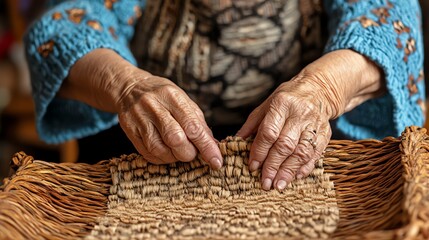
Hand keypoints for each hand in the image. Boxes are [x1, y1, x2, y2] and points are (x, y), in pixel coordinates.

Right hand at [117, 73, 221, 167]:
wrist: (130, 89)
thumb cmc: (164, 97)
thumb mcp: (183, 101)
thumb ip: (198, 123)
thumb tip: (213, 146)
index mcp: (173, 96)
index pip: (193, 126)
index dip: (206, 146)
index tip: (216, 162)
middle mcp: (154, 106)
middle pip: (175, 139)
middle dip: (188, 153)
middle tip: (192, 153)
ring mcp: (139, 118)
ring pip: (159, 149)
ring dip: (174, 157)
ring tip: (178, 152)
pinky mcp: (129, 130)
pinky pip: (147, 153)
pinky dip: (161, 159)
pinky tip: (166, 153)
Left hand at [237, 50, 383, 190]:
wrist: (318, 90)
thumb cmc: (286, 99)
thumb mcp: (266, 105)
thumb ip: (252, 125)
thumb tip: (236, 142)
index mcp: (281, 104)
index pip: (269, 132)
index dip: (260, 151)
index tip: (252, 166)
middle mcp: (300, 114)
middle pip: (285, 145)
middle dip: (273, 166)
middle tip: (265, 182)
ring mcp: (314, 124)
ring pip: (301, 152)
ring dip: (289, 171)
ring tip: (278, 185)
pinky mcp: (325, 133)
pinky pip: (316, 154)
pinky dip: (305, 168)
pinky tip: (295, 177)